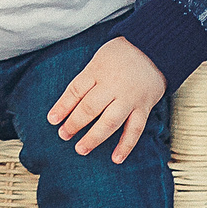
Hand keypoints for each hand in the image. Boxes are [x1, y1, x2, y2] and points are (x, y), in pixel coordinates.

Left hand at [46, 38, 163, 162]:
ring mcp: (129, 98)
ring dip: (94, 138)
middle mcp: (113, 85)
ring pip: (110, 122)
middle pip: (90, 108)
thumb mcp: (97, 60)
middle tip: (64, 135)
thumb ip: (85, 80)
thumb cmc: (119, 55)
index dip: (62, 106)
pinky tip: (116, 158)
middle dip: (74, 124)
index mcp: (97, 71)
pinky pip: (135, 129)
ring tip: (81, 149)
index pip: (76, 90)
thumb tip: (66, 106)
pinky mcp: (144, 107)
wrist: (154, 49)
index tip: (52, 120)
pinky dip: (126, 145)